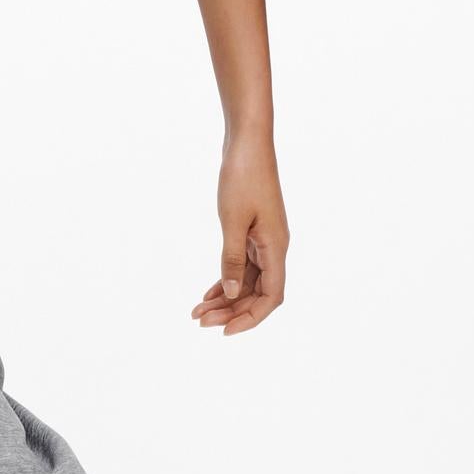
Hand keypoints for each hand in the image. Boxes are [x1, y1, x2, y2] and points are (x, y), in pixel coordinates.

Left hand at [193, 135, 288, 334]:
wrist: (247, 142)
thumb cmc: (243, 176)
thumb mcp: (232, 220)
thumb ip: (231, 258)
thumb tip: (231, 294)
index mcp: (276, 247)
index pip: (272, 297)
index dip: (251, 318)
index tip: (225, 331)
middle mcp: (274, 247)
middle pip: (258, 293)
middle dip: (231, 311)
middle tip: (200, 322)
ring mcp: (264, 240)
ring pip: (248, 281)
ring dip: (225, 299)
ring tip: (198, 313)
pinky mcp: (253, 231)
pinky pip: (242, 266)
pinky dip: (226, 280)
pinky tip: (208, 294)